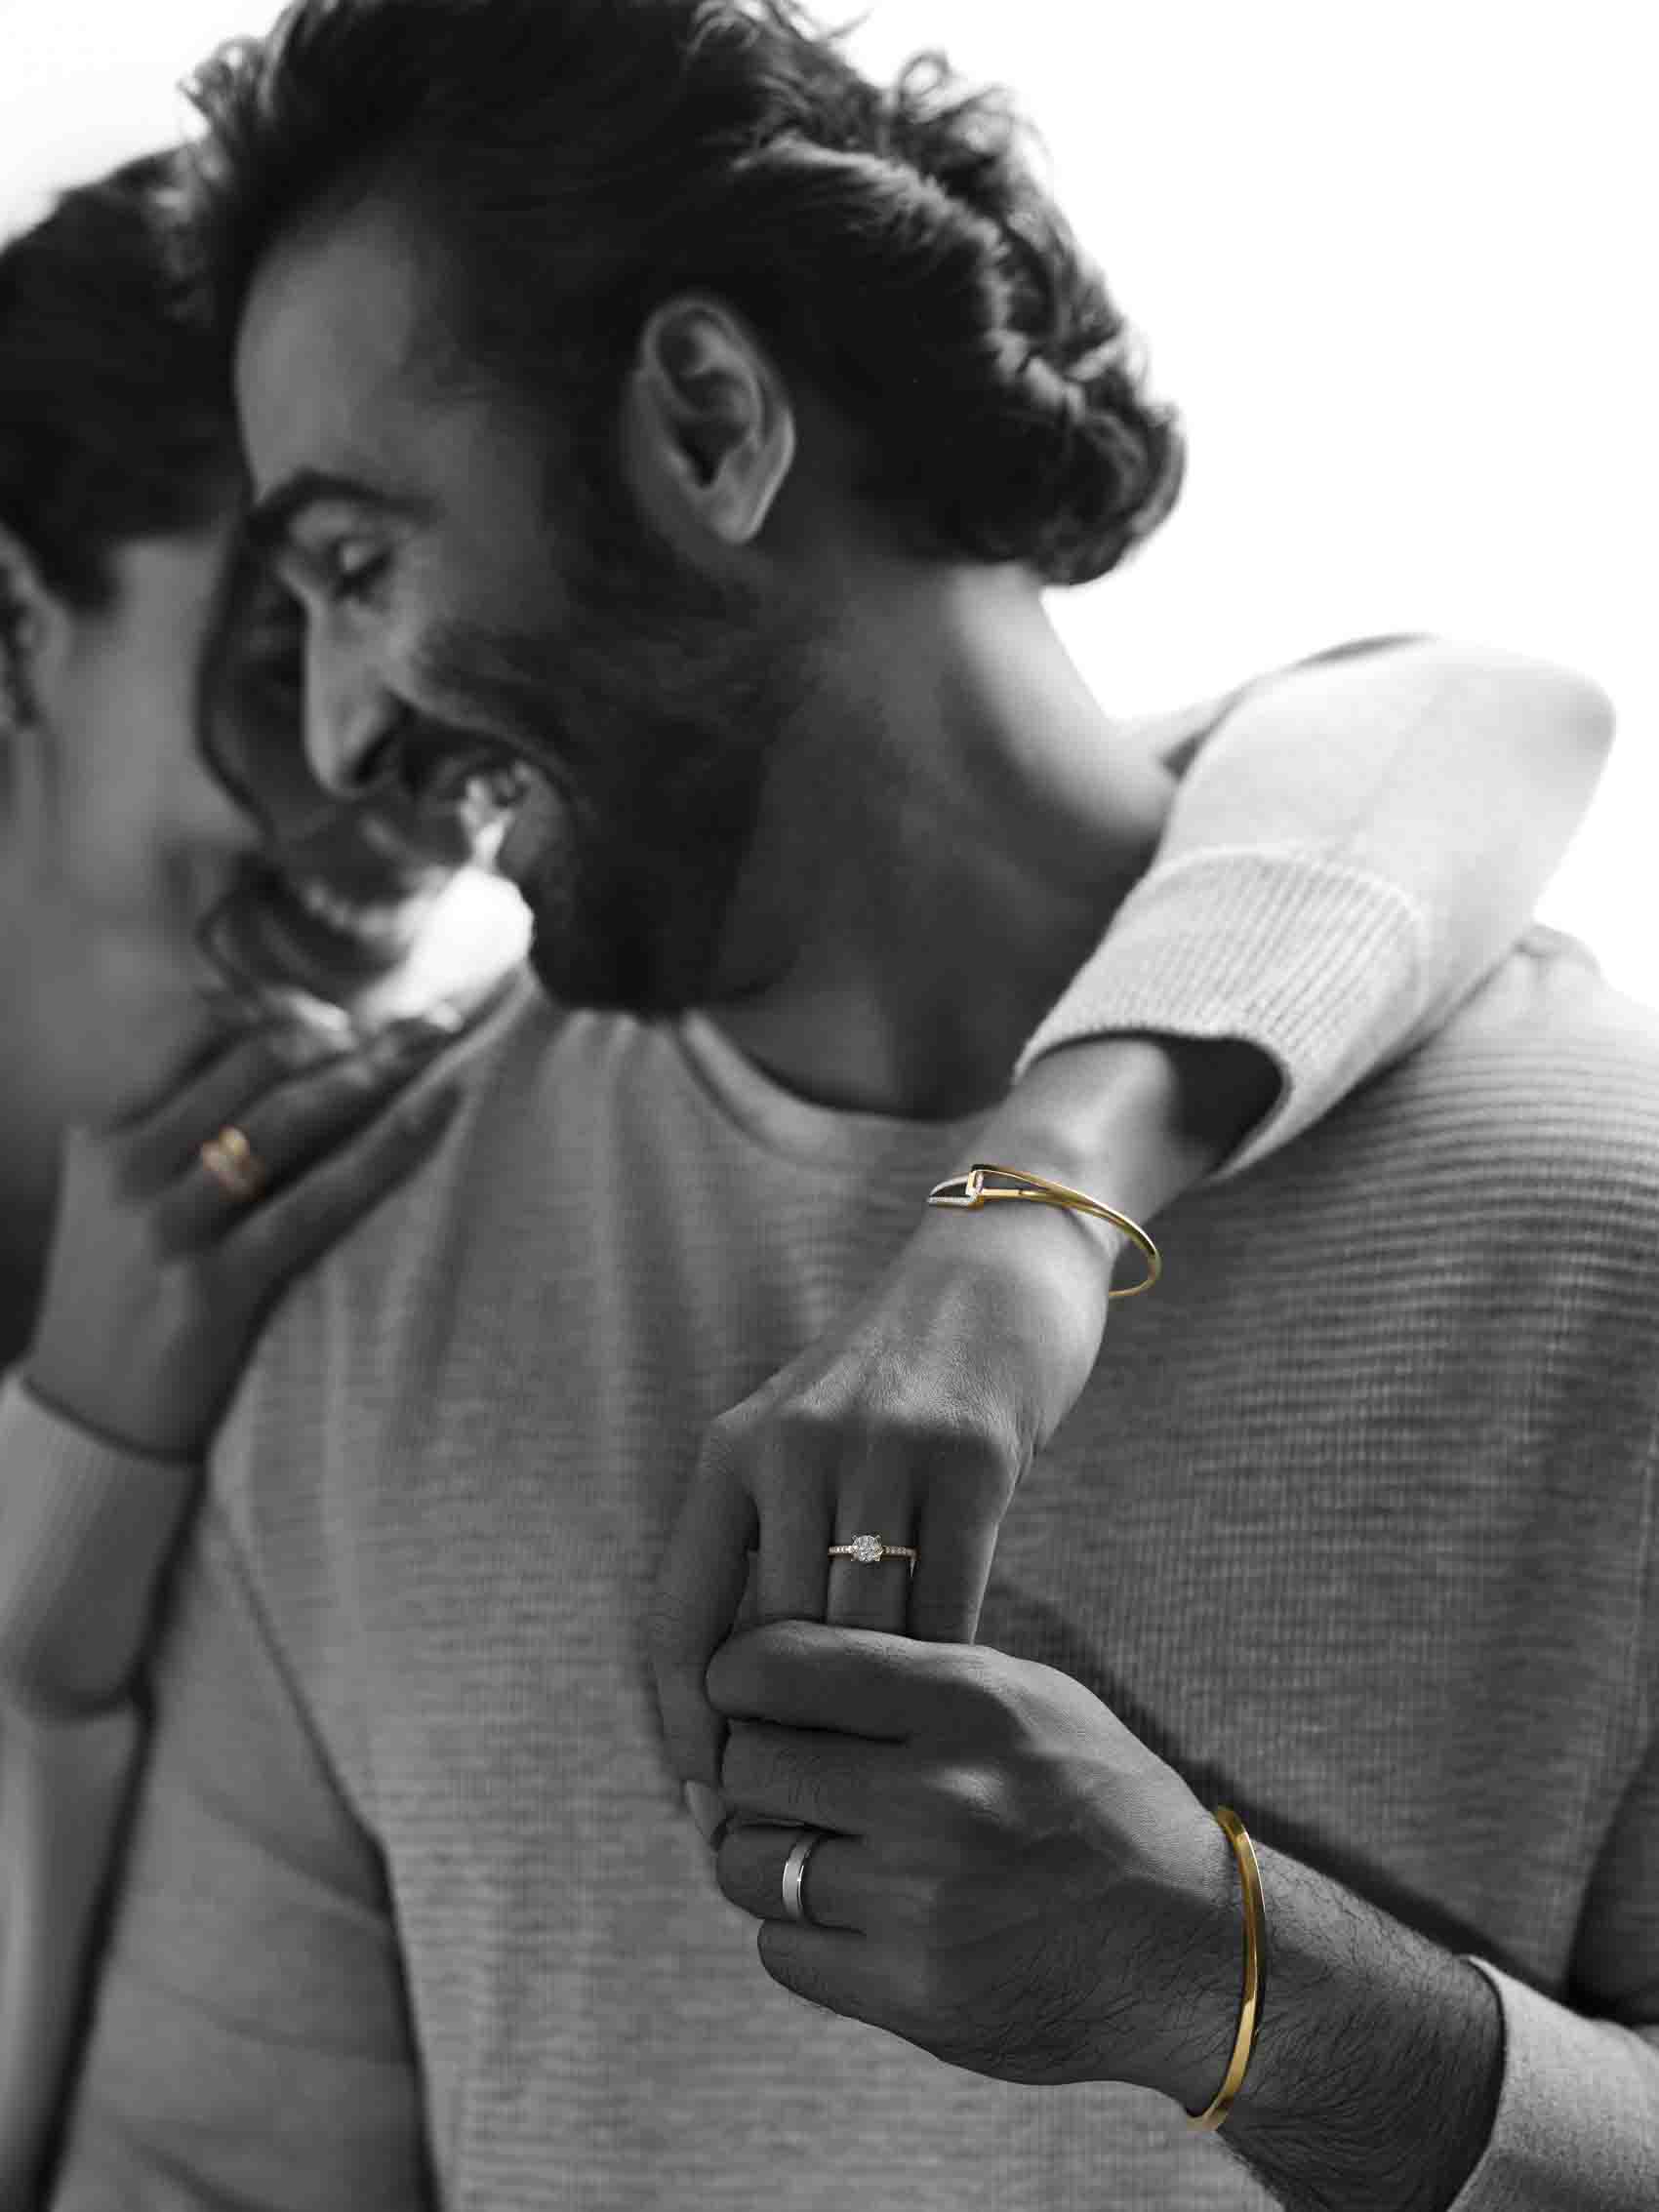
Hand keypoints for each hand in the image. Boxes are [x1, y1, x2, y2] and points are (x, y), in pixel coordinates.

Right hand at [24, 1016, 467, 1458]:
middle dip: (352, 1032)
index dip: (286, 1007)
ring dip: (377, 1068)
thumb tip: (292, 1048)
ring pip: (288, 1118)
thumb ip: (184, 1126)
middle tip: (427, 1023)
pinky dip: (386, 1148)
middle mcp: (129, 1166)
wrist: (90, 1417)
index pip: (203, 1028)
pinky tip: (438, 1111)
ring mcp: (166, 1227)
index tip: (348, 1017)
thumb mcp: (126, 1196)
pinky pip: (317, 1202)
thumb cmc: (131, 1293)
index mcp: (107, 1131)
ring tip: (441, 1041)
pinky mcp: (210, 1288)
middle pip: (258, 1061)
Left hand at [649, 1196, 1118, 1806]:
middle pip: (771, 1643)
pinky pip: (950, 1598)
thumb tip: (739, 1690)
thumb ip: (766, 1541)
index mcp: (731, 1453)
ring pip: (861, 1633)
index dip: (685, 1724)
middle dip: (781, 1746)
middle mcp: (790, 1448)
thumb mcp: (802, 1438)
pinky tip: (957, 1717)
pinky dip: (947, 1672)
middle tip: (805, 1828)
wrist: (997, 1267)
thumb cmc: (897, 1379)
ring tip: (880, 1796)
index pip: (680, 1615)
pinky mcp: (972, 1454)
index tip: (707, 1804)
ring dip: (871, 1725)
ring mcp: (880, 1448)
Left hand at [704, 1621, 1226, 2096]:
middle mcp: (937, 1795)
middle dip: (753, 1769)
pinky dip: (797, 1930)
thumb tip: (765, 1667)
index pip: (775, 1667)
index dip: (738, 1677)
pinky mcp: (912, 1993)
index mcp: (965, 1701)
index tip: (748, 1695)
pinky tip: (849, 1912)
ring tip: (817, 1846)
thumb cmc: (1093, 1800)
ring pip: (747, 1863)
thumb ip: (905, 1674)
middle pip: (747, 1765)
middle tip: (784, 1778)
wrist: (1188, 1947)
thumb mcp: (1025, 1696)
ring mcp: (920, 1902)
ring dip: (766, 1854)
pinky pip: (780, 1949)